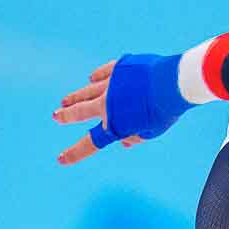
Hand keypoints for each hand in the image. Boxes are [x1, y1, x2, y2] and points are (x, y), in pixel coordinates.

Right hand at [53, 53, 193, 165]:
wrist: (171, 83)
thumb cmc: (164, 111)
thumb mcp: (152, 132)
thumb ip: (135, 137)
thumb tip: (125, 141)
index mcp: (115, 124)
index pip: (92, 142)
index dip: (75, 152)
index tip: (61, 159)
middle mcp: (107, 104)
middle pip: (81, 112)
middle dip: (67, 116)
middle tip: (57, 117)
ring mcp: (111, 84)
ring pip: (88, 91)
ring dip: (75, 97)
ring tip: (65, 101)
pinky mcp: (119, 68)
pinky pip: (104, 73)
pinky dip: (97, 77)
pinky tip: (91, 78)